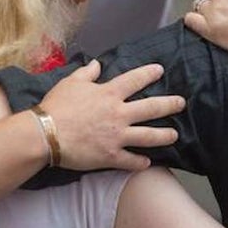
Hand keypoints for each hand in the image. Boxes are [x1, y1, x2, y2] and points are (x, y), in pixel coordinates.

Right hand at [39, 60, 184, 170]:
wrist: (46, 134)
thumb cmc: (56, 106)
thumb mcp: (70, 83)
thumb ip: (86, 73)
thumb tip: (96, 64)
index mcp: (109, 93)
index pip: (134, 80)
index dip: (148, 73)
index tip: (160, 70)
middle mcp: (118, 114)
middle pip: (151, 108)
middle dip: (169, 105)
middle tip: (181, 103)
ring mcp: (117, 136)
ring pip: (148, 136)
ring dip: (163, 136)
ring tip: (174, 135)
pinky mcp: (110, 156)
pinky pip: (130, 160)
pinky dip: (140, 162)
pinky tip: (147, 163)